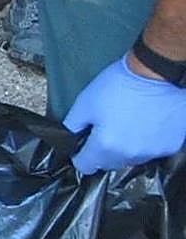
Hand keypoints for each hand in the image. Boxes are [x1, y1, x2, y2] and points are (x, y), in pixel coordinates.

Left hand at [64, 54, 185, 174]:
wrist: (155, 72)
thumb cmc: (120, 84)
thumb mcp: (84, 103)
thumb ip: (71, 126)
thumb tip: (68, 139)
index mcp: (105, 146)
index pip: (85, 166)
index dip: (80, 156)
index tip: (83, 145)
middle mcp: (130, 154)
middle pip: (108, 163)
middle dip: (103, 150)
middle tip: (107, 127)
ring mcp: (152, 152)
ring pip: (131, 159)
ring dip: (126, 147)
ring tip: (127, 123)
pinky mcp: (169, 146)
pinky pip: (151, 151)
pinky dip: (146, 142)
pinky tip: (145, 124)